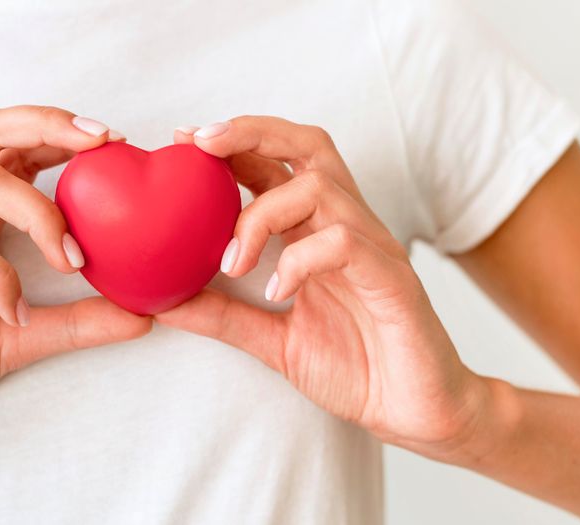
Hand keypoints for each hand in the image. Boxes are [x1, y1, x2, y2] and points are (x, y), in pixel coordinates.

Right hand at [0, 106, 149, 441]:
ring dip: (38, 213)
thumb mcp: (23, 336)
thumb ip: (80, 322)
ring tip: (72, 260)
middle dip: (46, 125)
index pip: (9, 144)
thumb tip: (146, 315)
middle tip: (102, 144)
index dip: (59, 130)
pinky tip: (15, 312)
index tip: (115, 142)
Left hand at [160, 117, 493, 459]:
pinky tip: (277, 294)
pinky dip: (300, 261)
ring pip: (320, 189)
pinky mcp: (392, 278)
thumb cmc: (357, 368)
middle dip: (251, 133)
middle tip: (201, 143)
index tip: (184, 140)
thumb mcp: (273, 341)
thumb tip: (163, 302)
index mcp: (319, 232)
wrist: (416, 410)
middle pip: (308, 147)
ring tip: (233, 264)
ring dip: (261, 215)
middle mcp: (348, 227)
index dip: (233, 143)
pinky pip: (344, 243)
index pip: (279, 165)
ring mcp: (373, 248)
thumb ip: (224, 317)